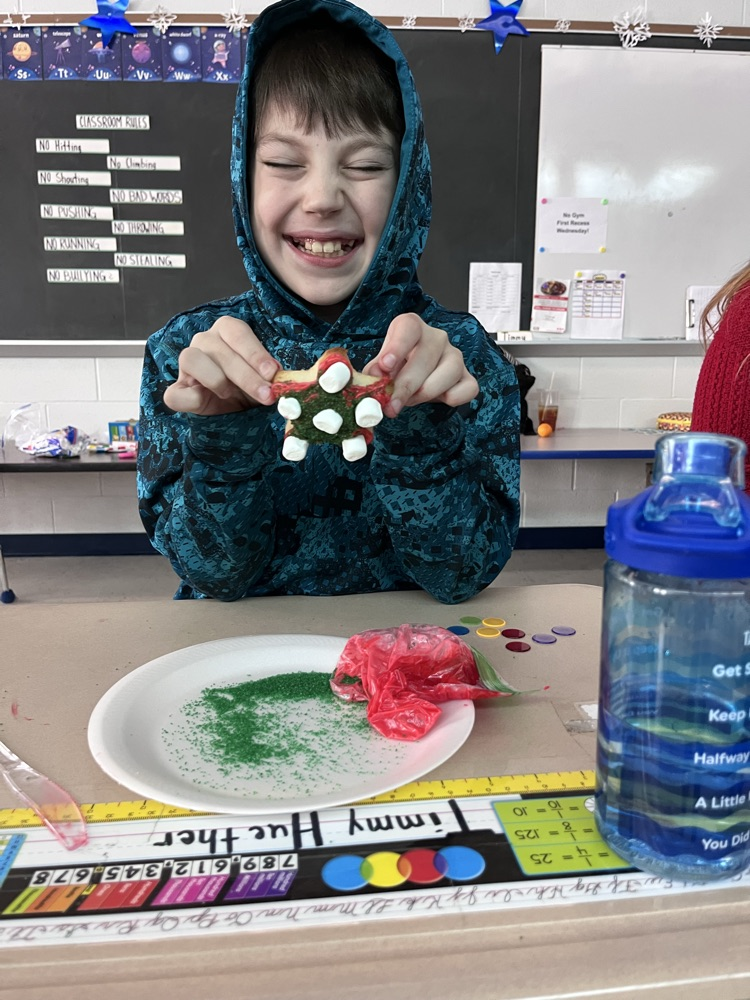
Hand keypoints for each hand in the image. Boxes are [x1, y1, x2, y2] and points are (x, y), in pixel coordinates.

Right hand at [163, 316, 278, 415]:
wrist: (236, 410)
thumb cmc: (252, 387)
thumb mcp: (264, 378)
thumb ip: (270, 375)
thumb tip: (281, 378)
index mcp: (226, 330)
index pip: (237, 333)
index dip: (255, 353)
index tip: (273, 373)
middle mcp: (204, 341)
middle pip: (219, 350)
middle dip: (246, 376)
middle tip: (266, 394)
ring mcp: (187, 363)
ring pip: (191, 359)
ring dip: (216, 380)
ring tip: (231, 395)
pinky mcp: (177, 390)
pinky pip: (175, 393)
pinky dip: (190, 398)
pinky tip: (206, 403)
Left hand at [364, 313, 477, 416]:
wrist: (415, 381)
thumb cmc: (397, 368)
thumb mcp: (382, 367)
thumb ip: (376, 371)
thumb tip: (373, 377)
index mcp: (412, 327)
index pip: (408, 328)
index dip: (396, 347)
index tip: (385, 366)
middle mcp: (436, 338)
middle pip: (426, 356)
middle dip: (407, 385)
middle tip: (392, 404)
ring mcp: (454, 356)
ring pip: (450, 370)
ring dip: (427, 391)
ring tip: (411, 401)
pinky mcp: (467, 377)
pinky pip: (468, 388)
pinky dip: (453, 397)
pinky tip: (439, 400)